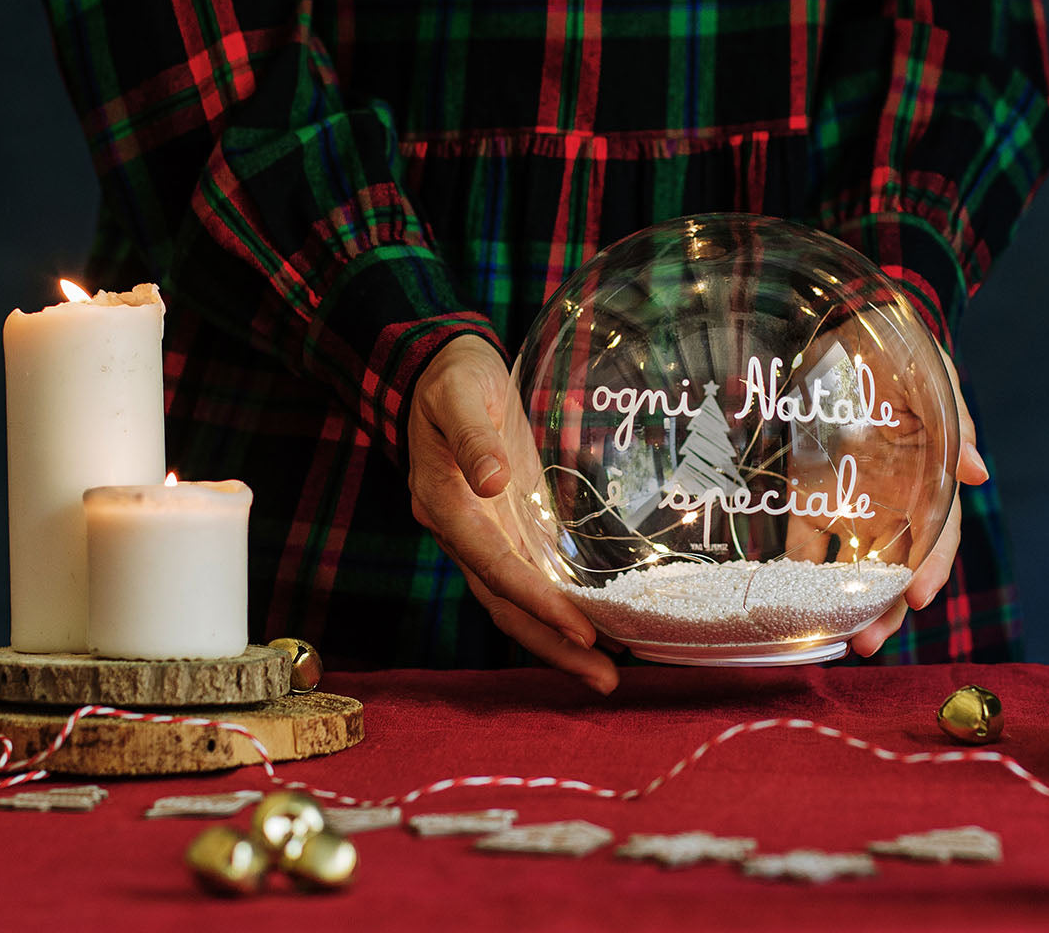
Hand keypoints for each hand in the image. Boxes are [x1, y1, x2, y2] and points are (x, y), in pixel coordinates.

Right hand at [406, 335, 618, 693]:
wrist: (441, 369)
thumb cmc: (452, 378)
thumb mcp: (459, 393)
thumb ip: (473, 435)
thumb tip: (491, 479)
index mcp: (445, 504)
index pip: (494, 566)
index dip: (536, 601)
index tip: (579, 628)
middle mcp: (462, 532)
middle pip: (505, 604)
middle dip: (553, 645)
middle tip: (605, 680)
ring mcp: (484, 536)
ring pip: (517, 603)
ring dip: (558, 641)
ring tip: (606, 674)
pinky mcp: (506, 529)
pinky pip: (530, 581)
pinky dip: (559, 610)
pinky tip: (596, 630)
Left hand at [777, 326, 983, 658]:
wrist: (853, 326)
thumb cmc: (905, 354)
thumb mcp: (934, 380)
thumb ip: (955, 426)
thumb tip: (979, 473)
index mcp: (930, 481)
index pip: (936, 534)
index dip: (930, 567)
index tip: (918, 597)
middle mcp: (895, 501)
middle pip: (895, 565)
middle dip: (886, 607)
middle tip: (870, 642)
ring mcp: (854, 502)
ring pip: (854, 565)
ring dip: (848, 602)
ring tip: (839, 639)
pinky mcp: (812, 495)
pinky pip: (806, 541)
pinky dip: (799, 572)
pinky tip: (789, 601)